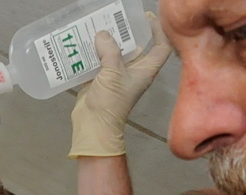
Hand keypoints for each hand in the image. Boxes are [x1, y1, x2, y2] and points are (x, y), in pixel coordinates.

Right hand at [69, 15, 171, 157]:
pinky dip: (93, 53)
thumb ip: (109, 51)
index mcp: (145, 70)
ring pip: (115, 53)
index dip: (158, 31)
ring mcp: (116, 76)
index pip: (161, 47)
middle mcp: (133, 71)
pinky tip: (85, 44)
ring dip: (107, 42)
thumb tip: (102, 34)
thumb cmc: (110, 102)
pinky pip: (98, 62)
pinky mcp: (100, 80)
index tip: (148, 18)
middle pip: (136, 47)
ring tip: (99, 27)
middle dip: (128, 32)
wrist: (92, 126)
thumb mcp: (112, 73)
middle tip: (118, 19)